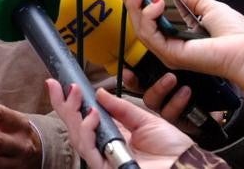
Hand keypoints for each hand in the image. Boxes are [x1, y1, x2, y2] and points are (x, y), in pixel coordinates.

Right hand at [45, 80, 192, 168]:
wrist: (185, 164)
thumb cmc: (172, 148)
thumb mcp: (145, 119)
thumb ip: (120, 107)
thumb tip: (99, 93)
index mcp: (113, 136)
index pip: (84, 119)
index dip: (69, 103)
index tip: (58, 84)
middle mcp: (105, 148)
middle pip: (75, 129)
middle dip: (65, 107)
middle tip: (62, 87)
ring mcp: (105, 159)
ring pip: (78, 139)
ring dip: (75, 115)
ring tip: (78, 96)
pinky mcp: (107, 168)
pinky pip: (90, 150)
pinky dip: (88, 131)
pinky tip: (92, 115)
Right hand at [123, 0, 243, 78]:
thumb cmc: (235, 34)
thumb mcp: (209, 7)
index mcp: (178, 35)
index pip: (150, 18)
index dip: (137, 1)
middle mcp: (169, 44)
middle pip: (140, 22)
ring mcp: (167, 51)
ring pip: (140, 28)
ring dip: (135, 5)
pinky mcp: (169, 54)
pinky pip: (149, 35)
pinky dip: (147, 17)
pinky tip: (155, 3)